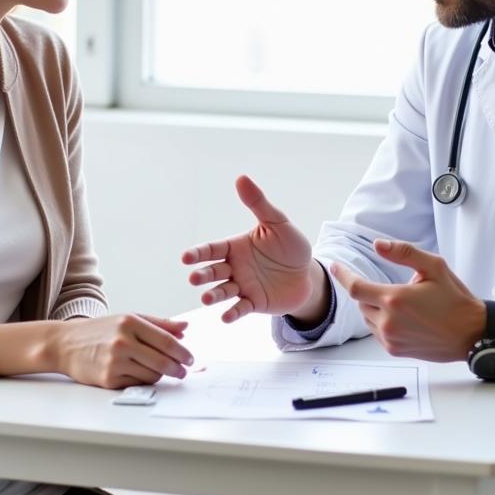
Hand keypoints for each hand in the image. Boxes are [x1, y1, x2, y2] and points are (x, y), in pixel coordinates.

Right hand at [53, 314, 193, 388]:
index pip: (167, 341)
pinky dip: (143, 380)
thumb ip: (159, 324)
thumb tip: (184, 328)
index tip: (190, 359)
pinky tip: (138, 373)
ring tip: (156, 369)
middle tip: (183, 371)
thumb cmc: (100, 331)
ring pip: (152, 375)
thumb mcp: (129, 319)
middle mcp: (122, 341)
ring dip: (159, 374)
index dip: (183, 353)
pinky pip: (137, 384)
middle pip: (163, 361)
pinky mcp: (108, 379)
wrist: (66, 344)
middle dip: (177, 369)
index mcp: (130, 322)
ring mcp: (115, 362)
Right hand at [182, 175, 315, 321]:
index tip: (186, 257)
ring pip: (222, 291)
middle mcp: (234, 267)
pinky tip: (226, 316)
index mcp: (235, 247)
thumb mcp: (277, 222)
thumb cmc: (290, 246)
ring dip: (213, 295)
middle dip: (202, 275)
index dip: (198, 253)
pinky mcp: (253, 303)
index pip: (212, 250)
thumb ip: (258, 204)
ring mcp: (242, 286)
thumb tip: (241, 178)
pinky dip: (232, 313)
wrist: (308, 273)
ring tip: (206, 298)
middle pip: (213, 271)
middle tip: (195, 278)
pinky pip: (240, 308)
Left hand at [330, 239, 485, 361]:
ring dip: (375, 307)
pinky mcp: (395, 350)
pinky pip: (377, 332)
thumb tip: (377, 245)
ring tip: (403, 305)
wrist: (472, 334)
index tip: (336, 267)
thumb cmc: (455, 300)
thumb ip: (403, 253)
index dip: (343, 275)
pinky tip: (403, 319)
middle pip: (361, 302)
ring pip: (367, 318)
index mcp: (395, 299)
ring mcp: (390, 338)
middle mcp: (389, 321)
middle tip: (394, 289)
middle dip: (369, 292)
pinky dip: (382, 322)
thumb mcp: (434, 267)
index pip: (355, 287)